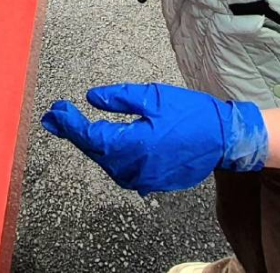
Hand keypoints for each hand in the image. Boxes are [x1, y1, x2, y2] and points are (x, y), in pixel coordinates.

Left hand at [40, 82, 267, 194]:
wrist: (224, 139)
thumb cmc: (192, 115)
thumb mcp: (154, 97)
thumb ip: (119, 99)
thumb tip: (91, 98)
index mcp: (133, 145)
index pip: (91, 136)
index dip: (70, 124)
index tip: (56, 112)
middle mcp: (133, 169)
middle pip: (95, 151)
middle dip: (74, 133)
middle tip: (55, 118)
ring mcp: (142, 180)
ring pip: (106, 161)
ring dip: (91, 143)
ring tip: (73, 126)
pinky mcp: (150, 183)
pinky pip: (121, 168)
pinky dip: (109, 153)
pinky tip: (102, 140)